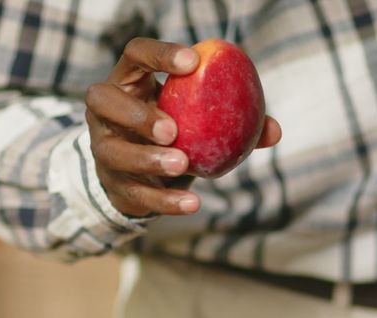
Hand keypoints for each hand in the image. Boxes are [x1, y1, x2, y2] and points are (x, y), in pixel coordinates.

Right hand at [85, 38, 280, 216]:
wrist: (144, 177)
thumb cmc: (175, 133)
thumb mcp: (196, 119)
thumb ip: (232, 119)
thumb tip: (274, 130)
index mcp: (129, 82)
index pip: (136, 54)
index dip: (160, 54)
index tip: (194, 62)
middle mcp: (105, 111)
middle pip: (104, 100)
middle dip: (137, 114)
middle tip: (172, 129)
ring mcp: (103, 148)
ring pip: (115, 152)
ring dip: (148, 159)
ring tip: (181, 164)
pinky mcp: (112, 184)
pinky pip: (136, 194)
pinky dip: (165, 200)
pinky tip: (192, 204)